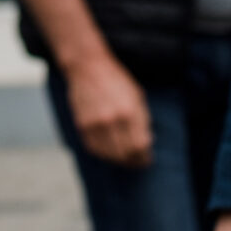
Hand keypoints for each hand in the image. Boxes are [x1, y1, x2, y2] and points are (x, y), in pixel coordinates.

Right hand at [63, 53, 153, 167]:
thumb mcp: (137, 96)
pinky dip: (104, 154)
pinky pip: (94, 149)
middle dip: (134, 161)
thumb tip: (147, 142)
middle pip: (125, 154)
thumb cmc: (116, 80)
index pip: (140, 146)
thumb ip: (143, 120)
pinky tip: (110, 151)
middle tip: (138, 162)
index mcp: (129, 112)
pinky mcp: (82, 126)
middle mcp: (111, 120)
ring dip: (119, 160)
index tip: (147, 159)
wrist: (87, 68)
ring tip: (125, 158)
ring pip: (109, 155)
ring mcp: (95, 124)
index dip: (145, 157)